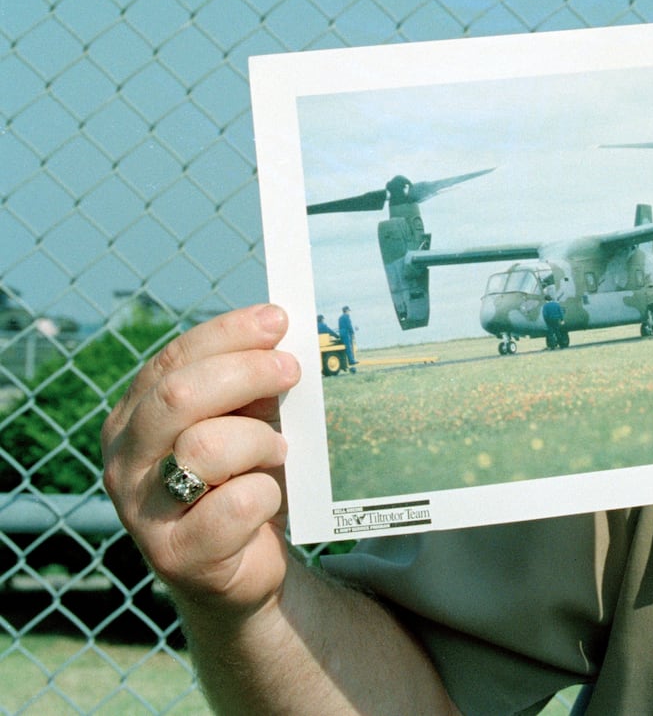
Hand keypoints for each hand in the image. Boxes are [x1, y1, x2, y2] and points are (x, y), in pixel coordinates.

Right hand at [101, 305, 301, 619]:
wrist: (241, 567)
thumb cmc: (242, 479)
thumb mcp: (242, 423)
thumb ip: (249, 385)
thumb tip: (282, 333)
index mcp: (134, 418)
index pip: (174, 360)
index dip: (228, 333)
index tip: (277, 320)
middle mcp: (125, 462)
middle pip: (178, 395)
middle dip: (246, 372)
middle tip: (292, 371)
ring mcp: (143, 512)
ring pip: (205, 447)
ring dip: (259, 442)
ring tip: (276, 452)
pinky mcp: (177, 556)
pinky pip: (236, 505)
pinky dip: (266, 495)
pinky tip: (267, 500)